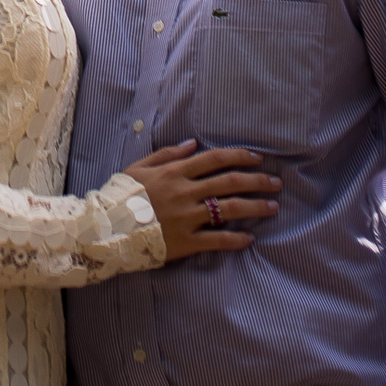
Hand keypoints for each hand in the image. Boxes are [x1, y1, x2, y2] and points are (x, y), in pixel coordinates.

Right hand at [124, 140, 280, 260]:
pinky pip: (217, 240)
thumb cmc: (123, 195)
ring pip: (229, 209)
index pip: (215, 159)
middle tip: (276, 183)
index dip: (239, 156)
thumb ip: (168, 154)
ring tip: (273, 207)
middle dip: (256, 181)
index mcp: (175, 172)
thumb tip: (193, 144)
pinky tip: (250, 239)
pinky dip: (235, 239)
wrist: (109, 227)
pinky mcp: (186, 241)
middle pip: (229, 183)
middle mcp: (186, 192)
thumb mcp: (140, 167)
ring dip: (254, 207)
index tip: (257, 158)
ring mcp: (187, 217)